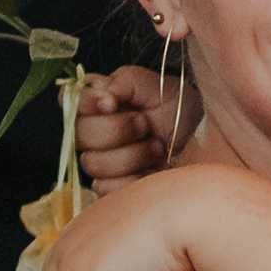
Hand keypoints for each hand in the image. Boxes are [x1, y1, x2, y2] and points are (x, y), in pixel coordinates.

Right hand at [76, 64, 190, 188]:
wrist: (199, 138)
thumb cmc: (175, 107)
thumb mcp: (152, 84)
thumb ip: (123, 81)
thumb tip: (104, 95)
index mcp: (96, 102)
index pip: (71, 102)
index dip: (88, 105)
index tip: (112, 103)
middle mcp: (93, 131)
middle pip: (80, 136)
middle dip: (118, 130)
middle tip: (144, 124)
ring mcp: (101, 161)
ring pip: (94, 164)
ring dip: (132, 155)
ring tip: (156, 146)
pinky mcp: (112, 187)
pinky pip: (106, 189)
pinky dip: (134, 178)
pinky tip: (152, 169)